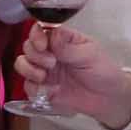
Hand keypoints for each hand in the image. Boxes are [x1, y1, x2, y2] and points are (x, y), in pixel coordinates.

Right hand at [14, 25, 130, 125]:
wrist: (108, 98)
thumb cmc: (103, 71)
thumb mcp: (89, 54)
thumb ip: (68, 46)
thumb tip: (52, 33)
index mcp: (62, 40)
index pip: (41, 30)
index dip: (36, 36)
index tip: (42, 45)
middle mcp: (50, 53)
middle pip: (28, 46)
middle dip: (35, 55)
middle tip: (52, 63)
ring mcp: (45, 71)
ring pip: (22, 64)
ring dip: (29, 70)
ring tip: (43, 77)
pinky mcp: (43, 89)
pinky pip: (28, 86)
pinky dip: (34, 88)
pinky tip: (50, 91)